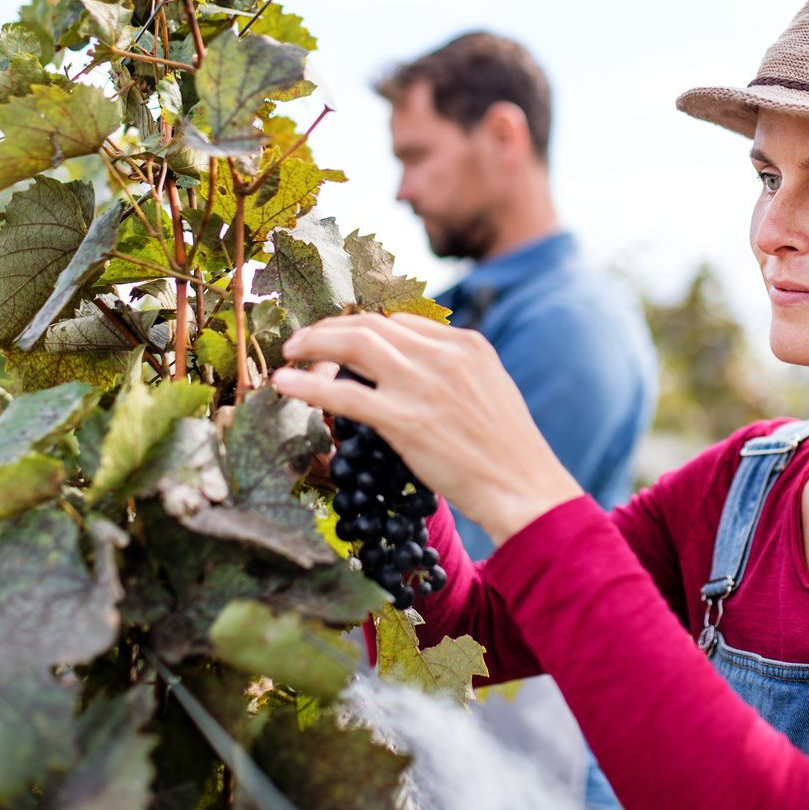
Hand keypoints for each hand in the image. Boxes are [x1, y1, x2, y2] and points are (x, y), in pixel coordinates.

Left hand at [270, 312, 583, 546]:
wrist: (524, 488)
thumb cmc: (508, 451)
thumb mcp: (488, 391)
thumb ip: (452, 371)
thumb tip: (408, 367)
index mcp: (467, 344)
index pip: (402, 321)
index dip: (363, 324)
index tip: (340, 334)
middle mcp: (444, 356)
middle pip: (373, 325)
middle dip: (331, 327)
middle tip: (303, 339)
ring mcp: (422, 386)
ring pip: (354, 345)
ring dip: (314, 344)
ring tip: (289, 353)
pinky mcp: (404, 421)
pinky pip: (343, 394)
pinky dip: (307, 385)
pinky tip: (284, 384)